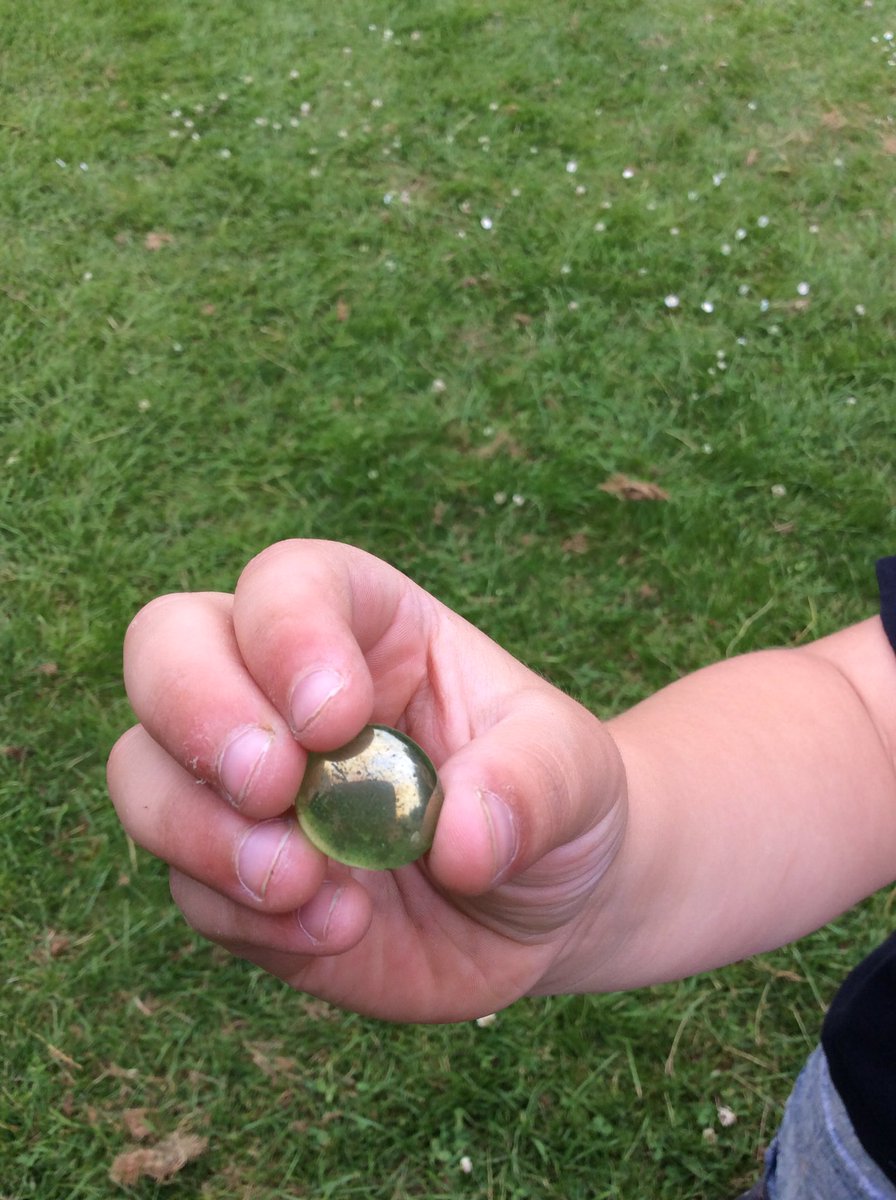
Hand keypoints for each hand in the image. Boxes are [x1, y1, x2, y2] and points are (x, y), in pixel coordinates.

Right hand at [108, 540, 626, 1021]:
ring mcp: (247, 788)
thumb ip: (531, 786)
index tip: (334, 719)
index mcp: (364, 625)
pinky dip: (245, 916)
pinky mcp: (235, 880)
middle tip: (273, 786)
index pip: (287, 583)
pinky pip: (189, 890)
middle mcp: (279, 690)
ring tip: (304, 883)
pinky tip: (339, 932)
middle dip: (197, 711)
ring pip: (143, 771)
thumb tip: (458, 841)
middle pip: (167, 645)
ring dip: (204, 830)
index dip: (288, 635)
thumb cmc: (551, 800)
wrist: (539, 905)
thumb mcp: (574, 773)